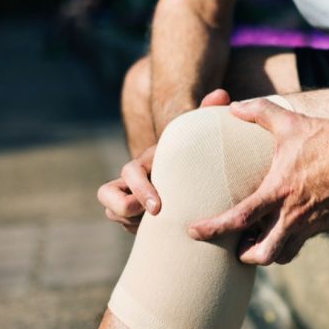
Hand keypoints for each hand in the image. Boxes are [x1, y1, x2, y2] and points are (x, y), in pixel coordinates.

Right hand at [98, 88, 232, 232]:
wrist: (197, 173)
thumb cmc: (200, 153)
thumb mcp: (202, 136)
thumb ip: (207, 115)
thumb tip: (221, 94)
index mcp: (148, 161)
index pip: (128, 173)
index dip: (139, 189)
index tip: (158, 207)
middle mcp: (134, 179)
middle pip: (106, 195)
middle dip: (124, 208)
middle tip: (155, 217)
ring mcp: (132, 198)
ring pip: (113, 212)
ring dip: (130, 222)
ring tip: (158, 226)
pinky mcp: (137, 216)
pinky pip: (127, 226)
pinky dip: (139, 231)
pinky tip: (165, 233)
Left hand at [187, 98, 328, 264]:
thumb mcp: (291, 121)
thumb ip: (259, 111)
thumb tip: (233, 106)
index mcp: (279, 190)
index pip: (239, 219)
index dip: (212, 228)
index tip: (193, 231)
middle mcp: (294, 214)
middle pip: (262, 254)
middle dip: (244, 256)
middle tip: (234, 245)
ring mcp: (312, 223)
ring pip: (283, 255)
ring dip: (267, 253)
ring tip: (258, 240)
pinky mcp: (327, 225)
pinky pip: (302, 243)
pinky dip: (288, 242)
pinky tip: (284, 228)